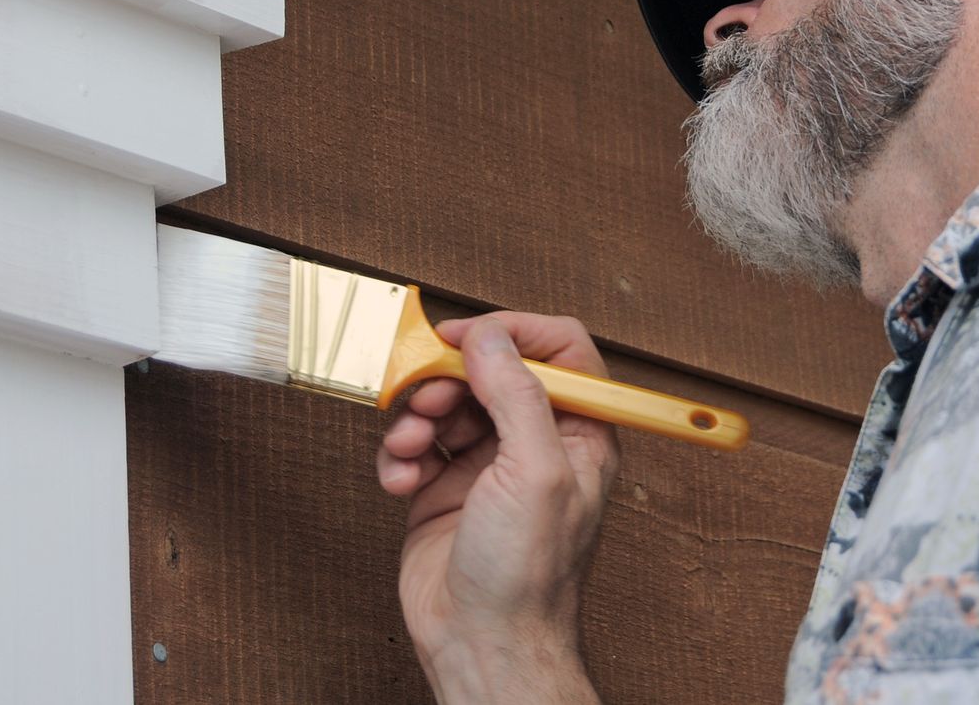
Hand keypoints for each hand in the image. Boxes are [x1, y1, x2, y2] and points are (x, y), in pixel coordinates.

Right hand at [377, 311, 618, 704]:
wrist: (481, 644)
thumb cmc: (527, 576)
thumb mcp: (534, 473)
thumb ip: (517, 395)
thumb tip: (491, 338)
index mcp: (578, 432)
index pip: (559, 349)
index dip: (513, 333)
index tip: (467, 336)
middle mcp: (534, 442)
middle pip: (490, 371)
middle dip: (450, 378)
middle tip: (426, 396)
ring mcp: (487, 465)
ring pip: (446, 403)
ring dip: (417, 417)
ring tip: (409, 447)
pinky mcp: (444, 488)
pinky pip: (416, 445)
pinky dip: (399, 456)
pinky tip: (400, 482)